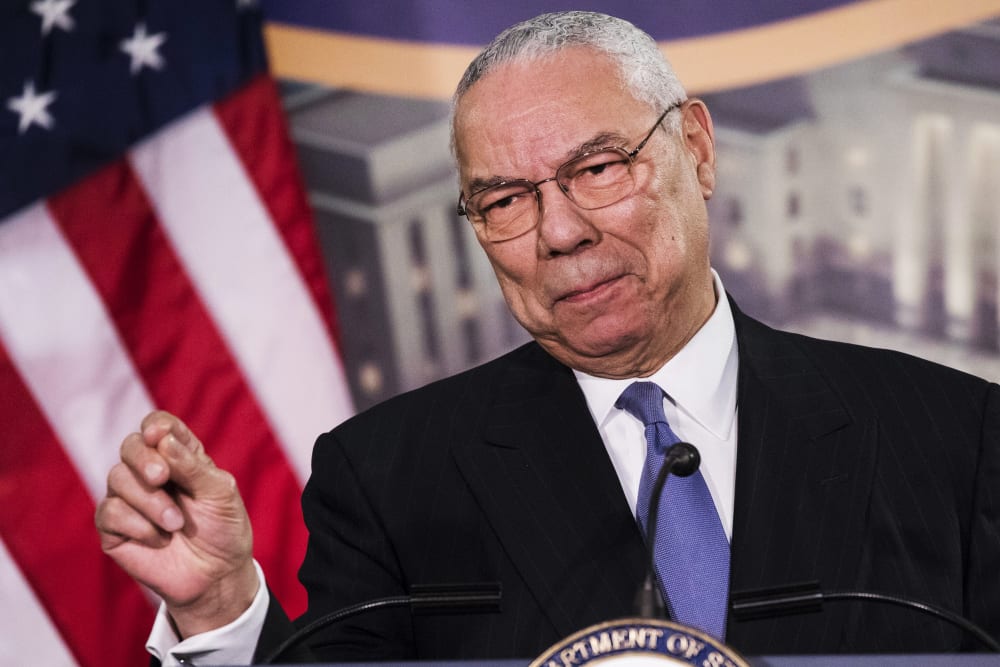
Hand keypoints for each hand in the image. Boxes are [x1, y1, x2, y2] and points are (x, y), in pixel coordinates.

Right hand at [95, 411, 257, 636]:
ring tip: (176, 523)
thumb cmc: (223, 528)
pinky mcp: (114, 528)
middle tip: (162, 478)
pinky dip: (137, 524)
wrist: (216, 575)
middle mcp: (150, 472)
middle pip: (130, 446)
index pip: (159, 426)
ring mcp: (130, 499)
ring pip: (117, 478)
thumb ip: (193, 466)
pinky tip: (159, 539)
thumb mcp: (220, 492)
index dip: (155, 426)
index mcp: (179, 456)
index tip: (159, 435)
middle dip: (144, 459)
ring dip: (149, 500)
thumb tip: (163, 440)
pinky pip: (109, 512)